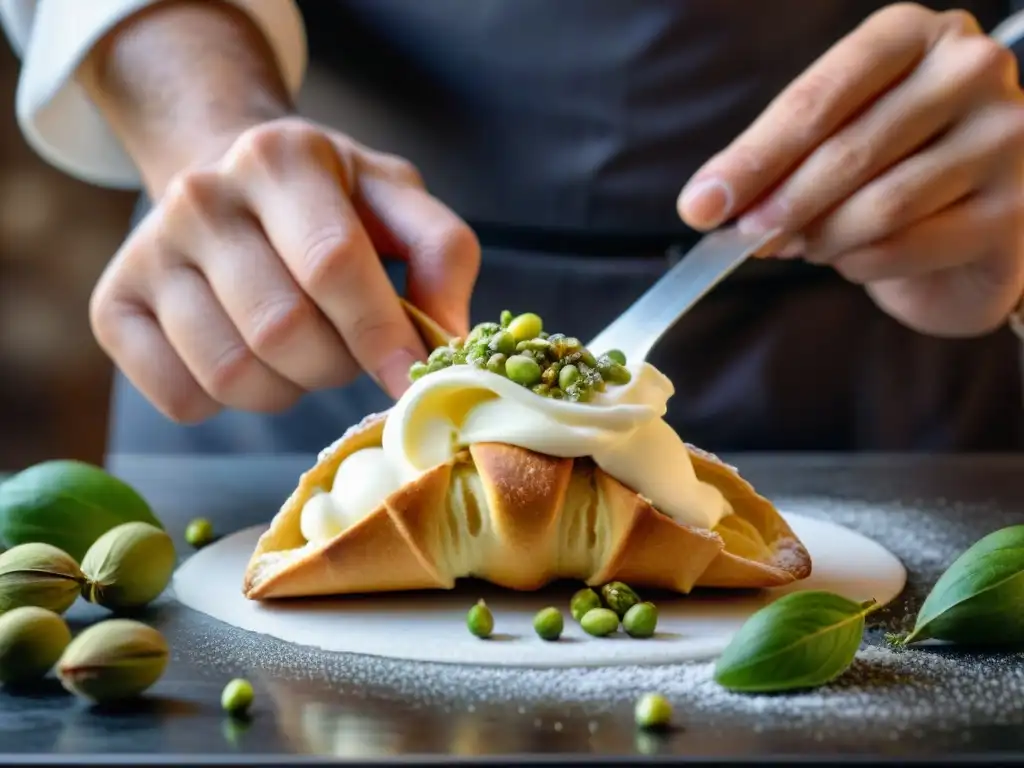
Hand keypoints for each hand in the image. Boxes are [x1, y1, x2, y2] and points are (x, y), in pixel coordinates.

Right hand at [90, 118, 479, 421]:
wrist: (228, 180)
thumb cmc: (329, 200)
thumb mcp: (396, 199)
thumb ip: (442, 254)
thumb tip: (450, 341)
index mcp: (279, 157)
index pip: (331, 264)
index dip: (380, 335)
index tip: (411, 378)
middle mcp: (200, 197)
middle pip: (282, 331)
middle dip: (336, 363)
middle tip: (348, 346)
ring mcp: (147, 252)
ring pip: (232, 374)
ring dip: (286, 386)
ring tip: (300, 347)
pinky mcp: (113, 306)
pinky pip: (182, 397)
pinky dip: (229, 402)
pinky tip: (249, 356)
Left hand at [677, 3, 1023, 336]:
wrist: (975, 219)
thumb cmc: (893, 164)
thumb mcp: (832, 138)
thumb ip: (778, 161)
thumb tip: (709, 202)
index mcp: (912, 35)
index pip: (817, 98)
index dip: (753, 158)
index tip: (702, 205)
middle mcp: (969, 71)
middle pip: (847, 151)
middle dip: (780, 206)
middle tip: (745, 239)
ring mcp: (1005, 137)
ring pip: (880, 205)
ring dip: (822, 239)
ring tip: (804, 245)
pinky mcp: (1014, 210)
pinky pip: (908, 247)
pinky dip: (861, 264)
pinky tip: (852, 259)